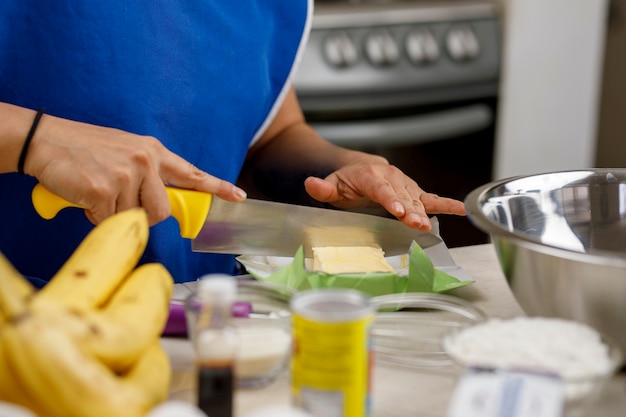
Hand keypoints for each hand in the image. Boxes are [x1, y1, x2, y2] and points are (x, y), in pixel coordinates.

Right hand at [26, 114, 245, 224]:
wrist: (44, 140)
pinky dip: (95, 217)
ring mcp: (126, 175)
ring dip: (116, 214)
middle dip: (144, 215)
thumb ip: (148, 173)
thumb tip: (163, 204)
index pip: (191, 172)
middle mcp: (145, 161)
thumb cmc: (85, 150)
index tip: (238, 196)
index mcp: (152, 151)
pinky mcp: (105, 190)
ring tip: (98, 193)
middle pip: (163, 211)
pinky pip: (110, 221)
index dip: (216, 187)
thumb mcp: (126, 152)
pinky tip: (85, 197)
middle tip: (120, 202)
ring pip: (136, 218)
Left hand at [303, 161, 465, 231]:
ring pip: (416, 199)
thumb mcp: (332, 184)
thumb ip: (322, 187)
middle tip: (416, 224)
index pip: (381, 188)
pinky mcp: (414, 192)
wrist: (360, 168)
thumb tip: (310, 183)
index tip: (399, 211)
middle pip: (403, 196)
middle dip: (410, 210)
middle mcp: (391, 177)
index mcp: (371, 175)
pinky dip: (445, 203)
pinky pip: (431, 198)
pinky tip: (460, 209)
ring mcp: (405, 184)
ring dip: (424, 212)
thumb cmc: (346, 181)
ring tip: (428, 226)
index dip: (391, 199)